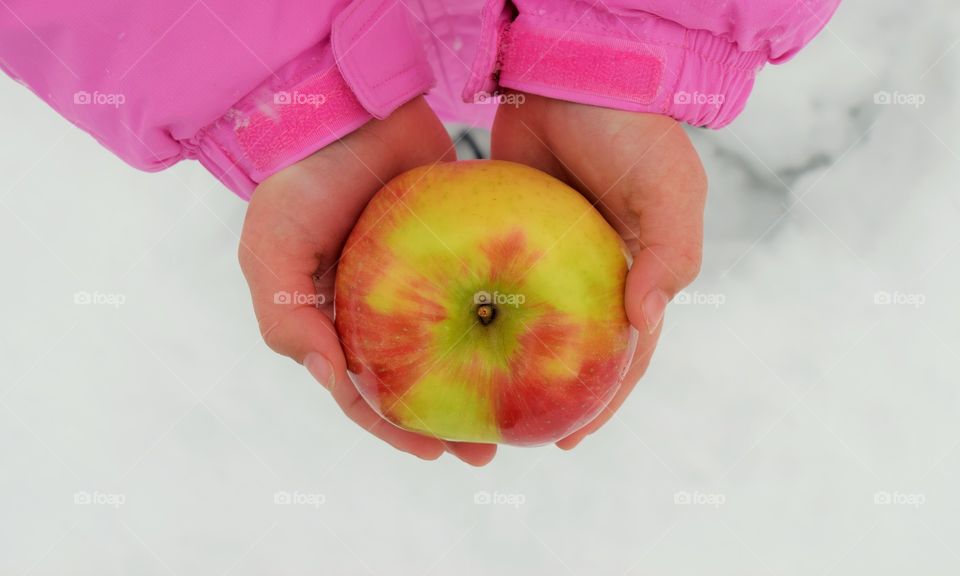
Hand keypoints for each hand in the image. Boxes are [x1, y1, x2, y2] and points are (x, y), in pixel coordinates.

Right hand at [238, 97, 496, 464]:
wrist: (348, 106)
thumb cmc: (299, 181)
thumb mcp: (271, 252)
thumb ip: (287, 322)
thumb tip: (335, 382)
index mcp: (333, 321)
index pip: (363, 390)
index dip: (394, 427)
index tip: (434, 453)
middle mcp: (379, 309)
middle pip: (418, 381)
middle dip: (448, 423)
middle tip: (487, 452)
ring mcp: (421, 280)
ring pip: (457, 346)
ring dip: (481, 384)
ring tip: (519, 416)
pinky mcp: (457, 248)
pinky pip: (485, 292)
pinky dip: (505, 323)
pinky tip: (533, 347)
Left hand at [491, 92, 707, 448]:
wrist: (574, 69)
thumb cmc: (632, 130)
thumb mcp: (669, 190)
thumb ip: (667, 255)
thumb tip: (641, 323)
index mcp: (637, 274)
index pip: (624, 352)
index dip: (602, 399)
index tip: (568, 438)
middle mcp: (591, 272)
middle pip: (570, 348)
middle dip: (547, 395)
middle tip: (511, 434)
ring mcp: (547, 254)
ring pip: (526, 322)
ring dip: (505, 363)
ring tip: (473, 401)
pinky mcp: (508, 230)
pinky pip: (489, 279)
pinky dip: (475, 311)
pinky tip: (448, 340)